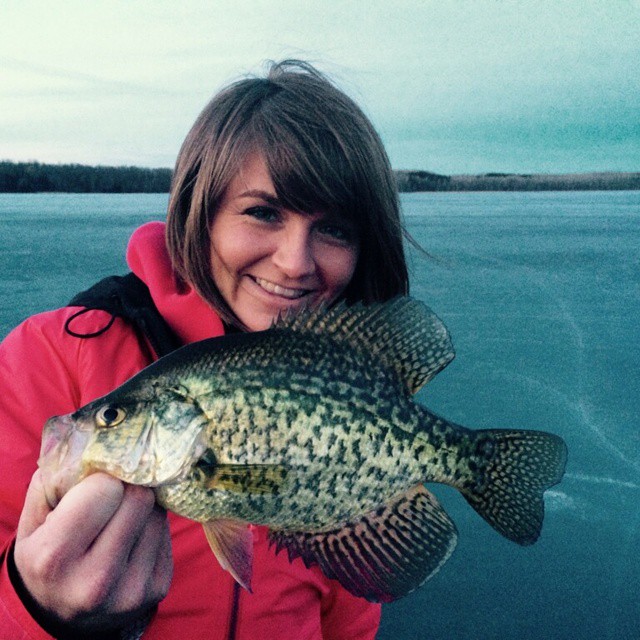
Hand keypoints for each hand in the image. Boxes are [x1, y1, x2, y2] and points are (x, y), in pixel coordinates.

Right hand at [13, 470, 172, 635]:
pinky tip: (133, 537)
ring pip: (158, 512)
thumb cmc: (47, 557)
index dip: (103, 479)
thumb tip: (94, 438)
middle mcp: (95, 579)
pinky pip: (167, 533)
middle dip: (128, 487)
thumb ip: (54, 479)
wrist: (63, 615)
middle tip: (115, 493)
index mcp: (55, 557)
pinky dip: (153, 526)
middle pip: (139, 497)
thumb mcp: (34, 522)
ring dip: (144, 506)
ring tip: (121, 518)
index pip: (105, 488)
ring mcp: (131, 588)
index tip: (96, 483)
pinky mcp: (157, 588)